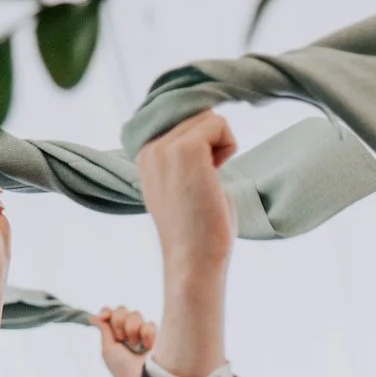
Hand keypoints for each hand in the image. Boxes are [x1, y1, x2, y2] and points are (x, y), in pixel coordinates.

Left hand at [94, 303, 155, 376]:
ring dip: (131, 329)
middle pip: (122, 310)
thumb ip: (103, 330)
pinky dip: (146, 334)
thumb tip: (93, 316)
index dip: (107, 312)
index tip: (104, 316)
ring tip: (135, 346)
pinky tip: (146, 347)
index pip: (111, 314)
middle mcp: (129, 332)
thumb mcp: (108, 349)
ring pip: (136, 314)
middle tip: (121, 338)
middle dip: (119, 321)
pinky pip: (150, 324)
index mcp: (116, 335)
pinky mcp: (158, 336)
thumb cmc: (123, 370)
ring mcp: (143, 334)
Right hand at [138, 111, 235, 376]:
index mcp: (146, 154)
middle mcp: (150, 147)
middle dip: (212, 143)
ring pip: (208, 117)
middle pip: (197, 115)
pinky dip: (228, 146)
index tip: (202, 176)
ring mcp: (164, 147)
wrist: (194, 261)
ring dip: (221, 145)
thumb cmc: (201, 231)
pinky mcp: (185, 150)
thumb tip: (210, 124)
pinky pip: (219, 124)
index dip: (203, 141)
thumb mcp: (187, 183)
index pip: (182, 118)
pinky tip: (217, 176)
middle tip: (206, 184)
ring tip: (209, 182)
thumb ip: (190, 155)